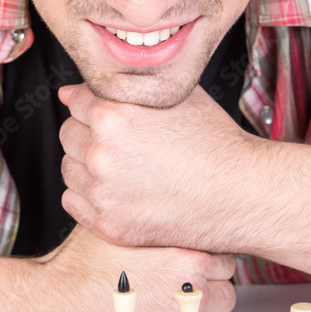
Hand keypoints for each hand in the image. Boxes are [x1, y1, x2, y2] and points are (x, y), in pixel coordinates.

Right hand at [20, 225, 235, 311]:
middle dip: (203, 293)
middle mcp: (194, 297)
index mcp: (187, 259)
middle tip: (172, 291)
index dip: (203, 262)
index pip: (224, 260)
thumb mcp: (117, 227)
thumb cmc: (77, 270)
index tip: (186, 267)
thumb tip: (161, 204)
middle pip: (224, 294)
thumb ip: (151, 220)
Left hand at [58, 83, 255, 253]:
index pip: (75, 101)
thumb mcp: (174, 96)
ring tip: (125, 168)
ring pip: (69, 168)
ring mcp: (102, 192)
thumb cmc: (214, 143)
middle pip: (68, 134)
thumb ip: (123, 87)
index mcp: (114, 115)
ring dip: (87, 165)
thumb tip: (73, 91)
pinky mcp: (108, 224)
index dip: (96, 106)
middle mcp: (102, 153)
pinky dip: (88, 195)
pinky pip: (73, 202)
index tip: (114, 118)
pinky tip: (117, 190)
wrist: (242, 193)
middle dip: (89, 134)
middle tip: (125, 144)